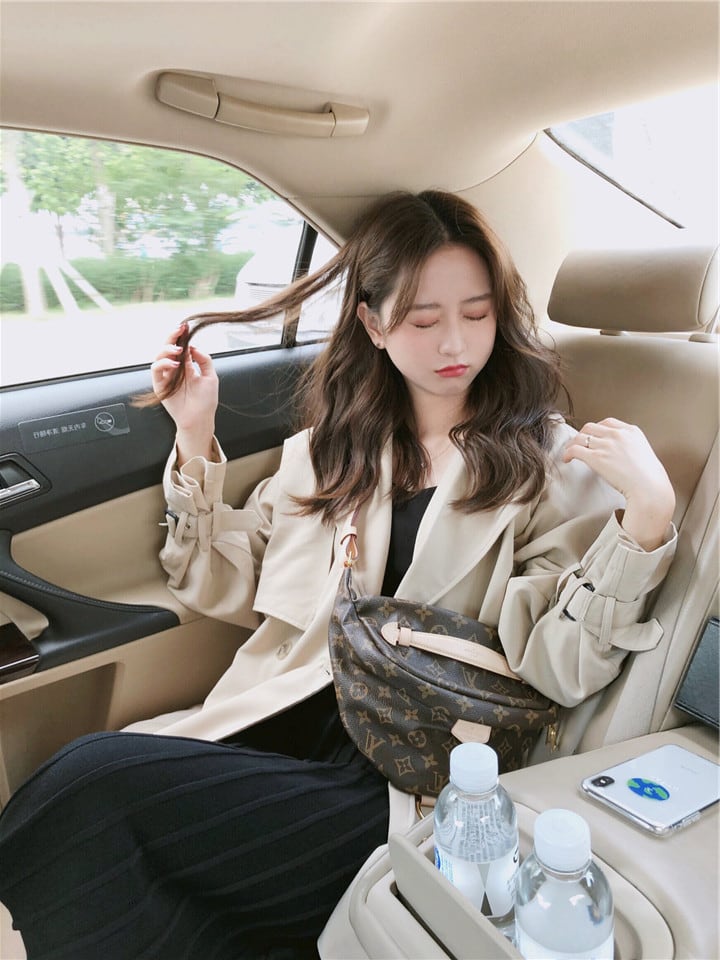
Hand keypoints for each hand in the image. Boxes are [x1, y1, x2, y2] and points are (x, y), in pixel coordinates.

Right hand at [151, 323, 217, 464]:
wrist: (200, 419)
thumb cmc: (206, 401)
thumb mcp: (211, 376)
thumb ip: (203, 360)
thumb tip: (193, 347)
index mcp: (186, 366)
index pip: (180, 346)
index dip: (180, 336)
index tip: (184, 327)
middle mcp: (174, 369)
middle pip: (167, 348)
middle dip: (172, 337)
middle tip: (178, 331)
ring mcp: (166, 376)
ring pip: (159, 356)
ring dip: (167, 350)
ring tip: (178, 351)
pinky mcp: (159, 385)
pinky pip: (156, 369)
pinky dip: (163, 363)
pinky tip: (174, 364)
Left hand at [563, 418, 674, 550]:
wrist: (649, 488)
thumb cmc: (649, 478)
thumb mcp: (644, 453)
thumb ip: (631, 448)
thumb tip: (619, 455)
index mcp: (631, 431)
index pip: (608, 422)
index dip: (596, 429)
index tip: (592, 436)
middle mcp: (618, 434)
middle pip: (591, 427)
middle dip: (582, 434)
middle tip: (578, 444)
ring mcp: (606, 445)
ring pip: (580, 437)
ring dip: (572, 444)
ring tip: (569, 452)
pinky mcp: (596, 457)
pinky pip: (575, 450)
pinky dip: (567, 453)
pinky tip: (566, 459)